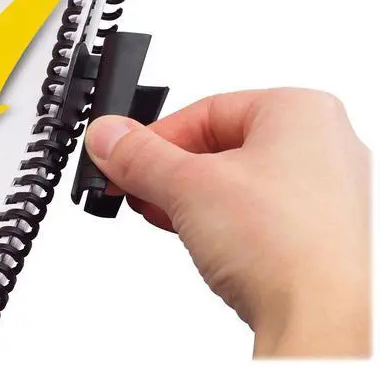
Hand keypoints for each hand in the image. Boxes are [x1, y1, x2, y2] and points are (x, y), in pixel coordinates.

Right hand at [85, 88, 369, 357]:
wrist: (329, 327)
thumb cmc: (291, 249)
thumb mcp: (189, 188)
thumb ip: (140, 157)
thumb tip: (108, 137)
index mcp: (301, 112)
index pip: (205, 111)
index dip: (155, 137)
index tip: (124, 156)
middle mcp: (322, 147)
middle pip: (218, 147)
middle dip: (169, 172)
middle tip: (137, 188)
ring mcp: (326, 193)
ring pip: (236, 182)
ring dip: (189, 199)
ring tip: (161, 215)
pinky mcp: (320, 234)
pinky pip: (257, 213)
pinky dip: (219, 221)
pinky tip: (196, 238)